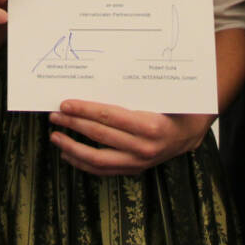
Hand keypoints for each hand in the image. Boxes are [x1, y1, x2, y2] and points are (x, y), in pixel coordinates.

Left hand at [47, 100, 214, 175]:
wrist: (190, 132)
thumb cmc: (174, 107)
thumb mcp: (161, 93)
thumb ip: (135, 87)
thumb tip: (102, 74)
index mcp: (150, 125)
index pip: (108, 116)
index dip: (84, 110)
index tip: (65, 104)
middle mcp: (143, 147)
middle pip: (99, 135)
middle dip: (73, 124)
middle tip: (54, 115)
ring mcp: (138, 162)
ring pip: (97, 158)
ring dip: (72, 148)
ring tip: (55, 136)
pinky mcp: (134, 170)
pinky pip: (103, 170)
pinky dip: (83, 164)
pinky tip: (69, 155)